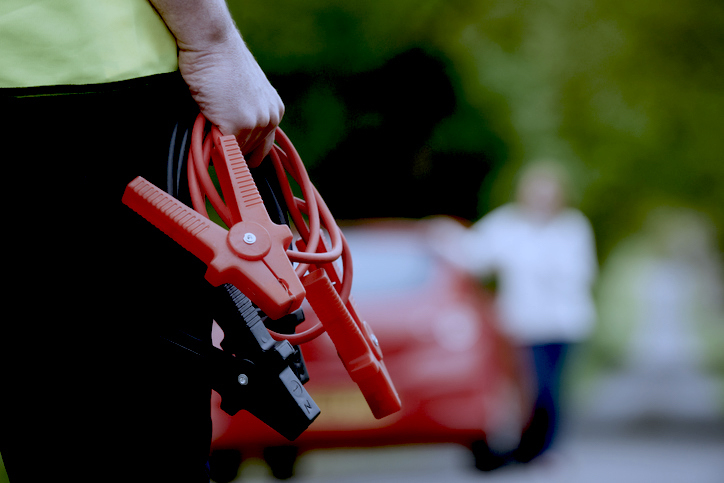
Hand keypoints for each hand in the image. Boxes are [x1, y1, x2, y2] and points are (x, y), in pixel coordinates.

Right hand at [178, 31, 283, 166]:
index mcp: (274, 111)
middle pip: (249, 155)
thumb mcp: (244, 93)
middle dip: (231, 147)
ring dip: (219, 143)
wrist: (212, 43)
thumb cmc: (221, 63)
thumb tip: (233, 145)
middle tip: (215, 125)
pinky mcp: (238, 126)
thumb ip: (246, 117)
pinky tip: (205, 118)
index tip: (228, 141)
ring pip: (234, 153)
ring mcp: (256, 123)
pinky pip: (221, 148)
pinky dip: (209, 140)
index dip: (242, 149)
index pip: (261, 149)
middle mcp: (271, 119)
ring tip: (210, 116)